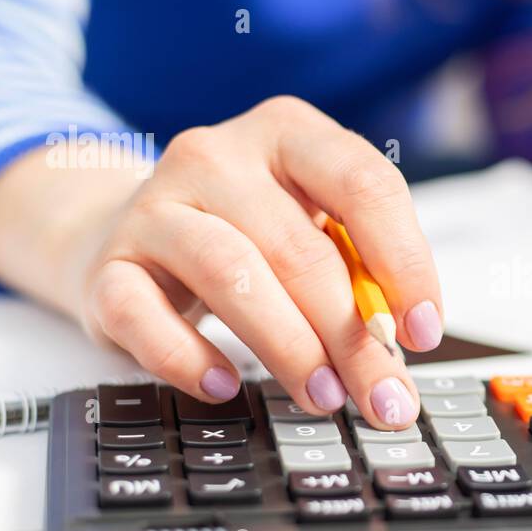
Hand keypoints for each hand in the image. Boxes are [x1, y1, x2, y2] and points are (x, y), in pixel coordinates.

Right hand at [0, 97, 442, 429]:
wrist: (122, 232)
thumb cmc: (245, 236)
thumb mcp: (311, 230)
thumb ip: (359, 276)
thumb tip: (397, 358)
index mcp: (288, 133)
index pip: (365, 184)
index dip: (405, 263)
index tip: (423, 331)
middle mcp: (218, 155)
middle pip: (301, 247)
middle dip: (352, 335)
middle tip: (381, 395)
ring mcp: (155, 206)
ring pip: (232, 275)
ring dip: (289, 347)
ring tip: (323, 397)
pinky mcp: (108, 264)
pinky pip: (143, 315)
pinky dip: (189, 358)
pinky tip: (226, 386)